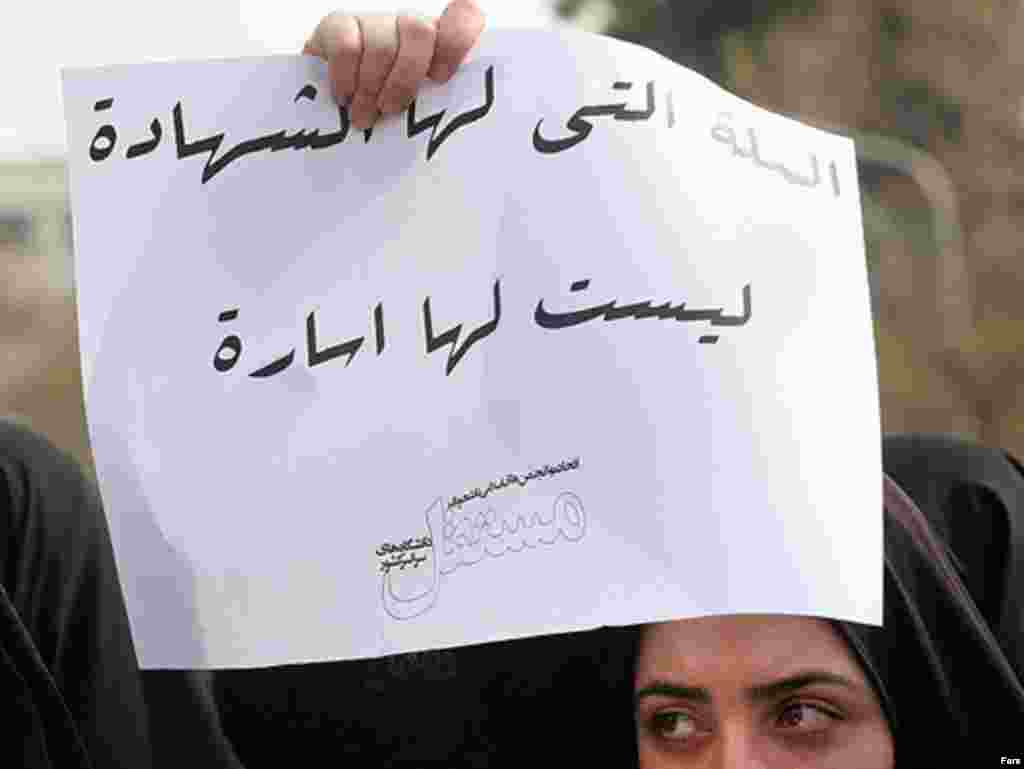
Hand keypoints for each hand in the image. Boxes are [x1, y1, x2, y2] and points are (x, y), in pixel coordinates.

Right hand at [302, 1, 485, 130]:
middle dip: (405, 78)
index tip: (441, 76)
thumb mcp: (419, 114)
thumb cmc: (387, 119)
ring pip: (382, 44)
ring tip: (363, 117)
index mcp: (439, 45)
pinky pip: (346, 47)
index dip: (458, 37)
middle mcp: (409, 26)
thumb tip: (450, 125)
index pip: (464, 16)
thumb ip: (437, 107)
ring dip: (371, 88)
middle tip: (390, 110)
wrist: (336, 116)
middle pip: (419, 31)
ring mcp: (375, 22)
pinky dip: (345, 79)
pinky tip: (344, 98)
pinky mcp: (339, 25)